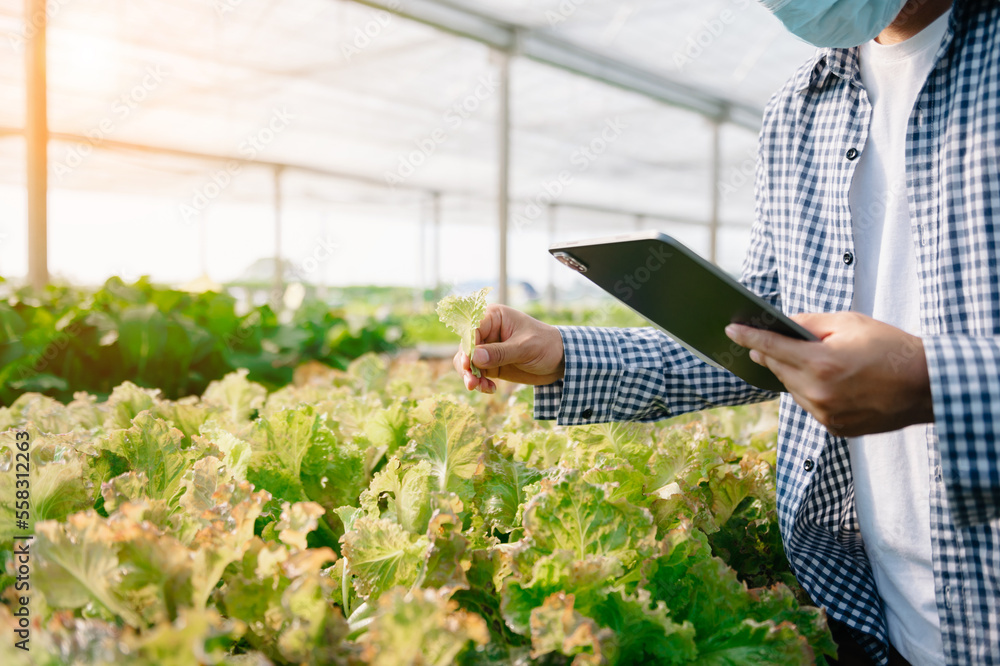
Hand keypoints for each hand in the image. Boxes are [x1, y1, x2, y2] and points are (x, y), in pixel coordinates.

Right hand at [452, 304, 564, 393]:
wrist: (561, 361)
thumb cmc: (546, 345)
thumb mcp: (525, 348)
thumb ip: (500, 353)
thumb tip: (474, 358)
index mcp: (493, 317)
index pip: (471, 329)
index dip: (466, 347)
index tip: (468, 364)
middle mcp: (487, 330)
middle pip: (465, 347)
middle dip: (466, 366)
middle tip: (472, 384)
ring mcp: (487, 348)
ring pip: (467, 362)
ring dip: (470, 376)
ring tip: (481, 388)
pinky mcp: (491, 364)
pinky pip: (476, 373)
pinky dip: (479, 382)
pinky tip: (490, 388)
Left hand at [724, 312, 933, 436]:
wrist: (927, 386)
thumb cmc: (890, 348)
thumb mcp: (850, 322)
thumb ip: (810, 323)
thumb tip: (782, 325)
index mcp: (820, 363)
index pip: (771, 348)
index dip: (748, 338)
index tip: (730, 331)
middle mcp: (818, 392)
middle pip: (778, 369)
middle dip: (771, 354)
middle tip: (762, 341)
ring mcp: (825, 414)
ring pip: (792, 389)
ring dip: (792, 374)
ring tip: (804, 359)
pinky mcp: (834, 428)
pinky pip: (809, 405)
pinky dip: (810, 391)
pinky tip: (824, 380)